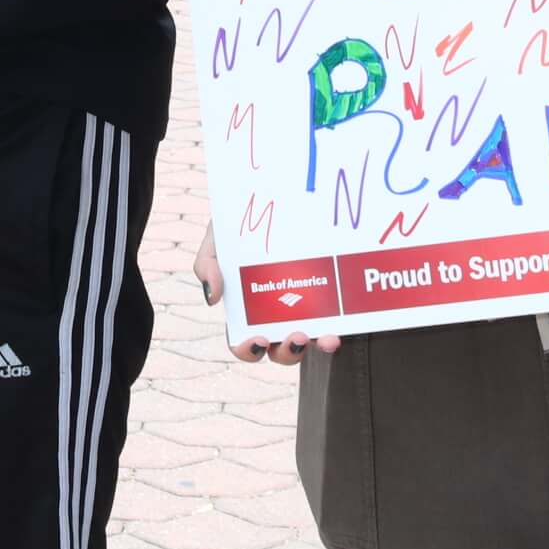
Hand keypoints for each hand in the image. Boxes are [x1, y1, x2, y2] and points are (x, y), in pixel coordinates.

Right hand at [194, 228, 339, 365]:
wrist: (279, 196)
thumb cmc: (241, 225)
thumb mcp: (217, 238)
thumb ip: (207, 263)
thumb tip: (212, 298)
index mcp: (248, 310)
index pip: (244, 343)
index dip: (248, 349)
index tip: (259, 339)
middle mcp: (278, 317)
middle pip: (281, 352)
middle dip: (288, 352)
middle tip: (295, 336)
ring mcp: (307, 310)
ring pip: (312, 343)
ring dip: (318, 346)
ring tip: (325, 337)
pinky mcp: (333, 300)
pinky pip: (339, 321)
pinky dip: (339, 329)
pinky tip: (341, 327)